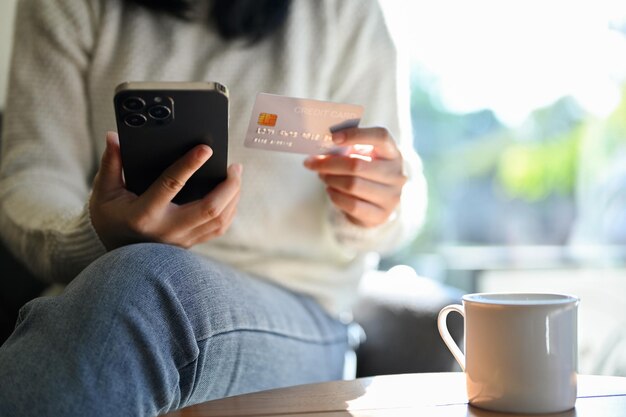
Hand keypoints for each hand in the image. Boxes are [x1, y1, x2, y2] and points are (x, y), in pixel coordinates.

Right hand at [90, 131, 241, 249]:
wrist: (115, 258)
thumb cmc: (109, 220)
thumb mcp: (103, 193)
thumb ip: (111, 164)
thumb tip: (113, 137)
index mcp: (144, 214)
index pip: (171, 185)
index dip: (189, 165)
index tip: (206, 149)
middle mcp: (167, 229)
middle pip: (210, 209)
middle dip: (228, 186)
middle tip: (234, 166)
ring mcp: (181, 240)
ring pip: (219, 220)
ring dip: (233, 197)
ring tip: (235, 176)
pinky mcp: (190, 244)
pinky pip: (218, 228)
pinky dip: (230, 210)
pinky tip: (232, 195)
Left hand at [303, 127, 406, 227]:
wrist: (377, 204)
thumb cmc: (366, 173)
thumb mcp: (364, 156)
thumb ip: (348, 149)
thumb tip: (322, 147)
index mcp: (393, 153)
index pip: (380, 137)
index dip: (356, 135)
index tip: (333, 138)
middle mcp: (396, 175)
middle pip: (357, 165)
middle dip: (330, 163)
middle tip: (313, 162)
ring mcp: (390, 197)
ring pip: (352, 185)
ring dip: (331, 179)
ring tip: (322, 176)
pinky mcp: (380, 215)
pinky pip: (351, 204)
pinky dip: (335, 196)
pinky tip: (330, 190)